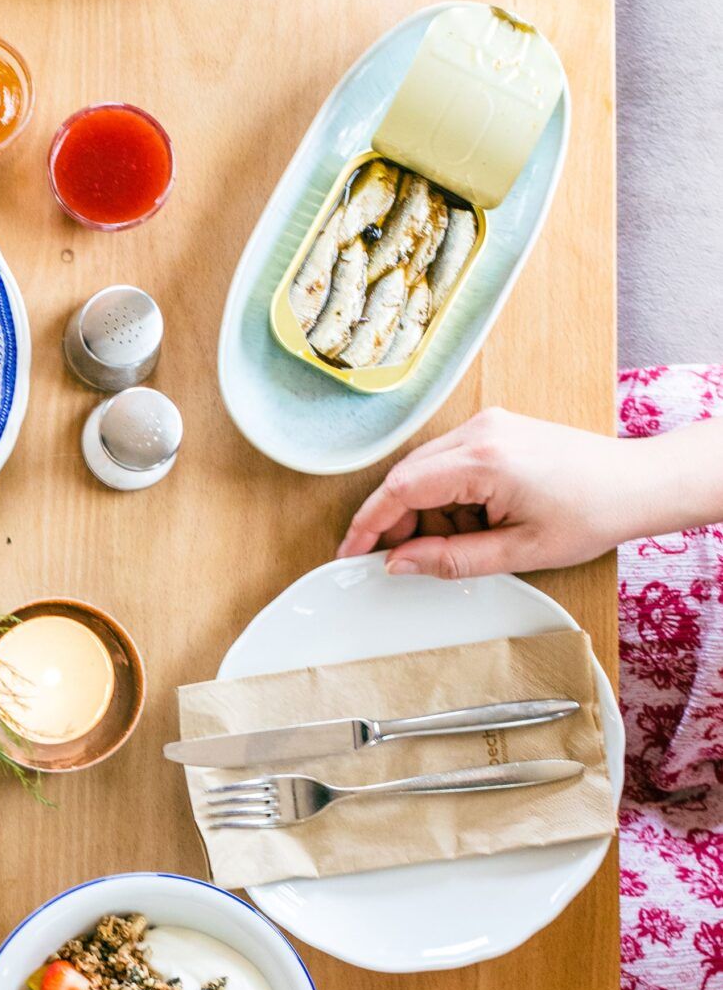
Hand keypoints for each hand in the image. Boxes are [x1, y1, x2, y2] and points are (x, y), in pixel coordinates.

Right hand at [337, 408, 651, 577]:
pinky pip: (449, 462)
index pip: (400, 489)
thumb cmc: (592, 514)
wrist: (636, 483)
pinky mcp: (496, 429)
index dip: (368, 524)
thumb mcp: (518, 551)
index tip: (352, 553)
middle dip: (396, 521)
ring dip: (427, 510)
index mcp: (483, 461)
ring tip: (466, 540)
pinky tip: (476, 519)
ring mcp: (488, 425)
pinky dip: (447, 495)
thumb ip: (451, 559)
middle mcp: (480, 432)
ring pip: (426, 469)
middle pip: (406, 476)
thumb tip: (400, 564)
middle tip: (404, 559)